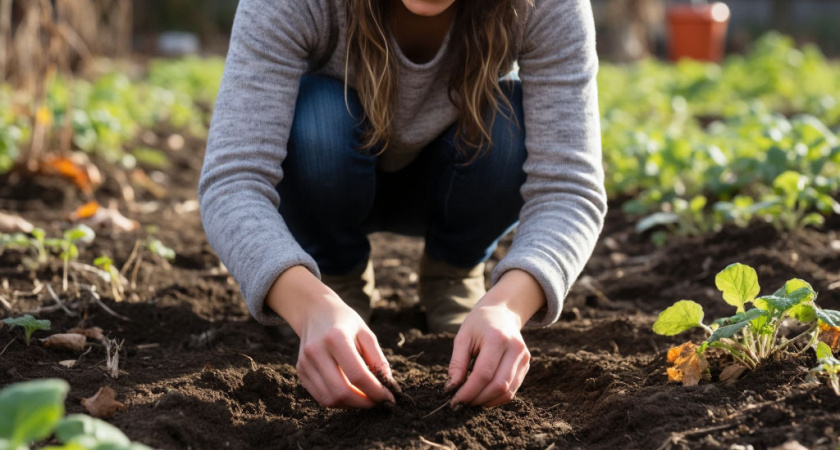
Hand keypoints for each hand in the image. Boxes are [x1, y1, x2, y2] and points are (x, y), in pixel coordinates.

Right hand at [267, 266, 396, 408]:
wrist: (315, 311)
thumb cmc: (345, 321)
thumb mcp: (366, 333)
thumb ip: (378, 359)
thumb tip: (389, 386)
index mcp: (336, 338)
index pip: (357, 374)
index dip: (376, 391)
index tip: (389, 397)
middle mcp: (317, 351)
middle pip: (341, 391)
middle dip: (364, 402)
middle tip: (378, 401)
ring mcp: (305, 362)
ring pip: (329, 399)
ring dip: (351, 404)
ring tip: (365, 398)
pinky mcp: (301, 371)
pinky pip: (320, 396)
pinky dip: (338, 401)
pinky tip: (350, 394)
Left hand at [446, 269, 544, 406]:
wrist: (502, 312)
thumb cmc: (479, 324)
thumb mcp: (463, 338)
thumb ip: (457, 364)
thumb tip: (451, 389)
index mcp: (497, 338)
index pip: (483, 374)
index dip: (468, 392)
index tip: (454, 401)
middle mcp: (515, 349)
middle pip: (498, 385)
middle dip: (477, 399)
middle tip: (461, 404)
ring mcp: (524, 358)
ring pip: (507, 391)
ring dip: (487, 401)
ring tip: (471, 400)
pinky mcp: (526, 365)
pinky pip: (512, 389)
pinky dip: (496, 397)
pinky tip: (483, 395)